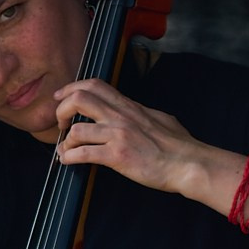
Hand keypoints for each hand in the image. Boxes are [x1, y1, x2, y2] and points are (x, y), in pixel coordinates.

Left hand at [51, 78, 208, 195]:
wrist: (189, 163)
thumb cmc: (179, 145)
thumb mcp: (160, 119)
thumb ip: (144, 114)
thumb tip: (142, 114)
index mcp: (129, 106)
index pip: (95, 85)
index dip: (72, 88)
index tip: (62, 97)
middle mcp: (121, 116)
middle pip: (80, 98)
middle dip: (62, 110)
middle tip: (60, 124)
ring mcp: (119, 135)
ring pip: (77, 129)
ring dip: (66, 141)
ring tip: (66, 150)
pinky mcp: (118, 156)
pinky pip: (84, 153)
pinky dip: (69, 157)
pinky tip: (67, 162)